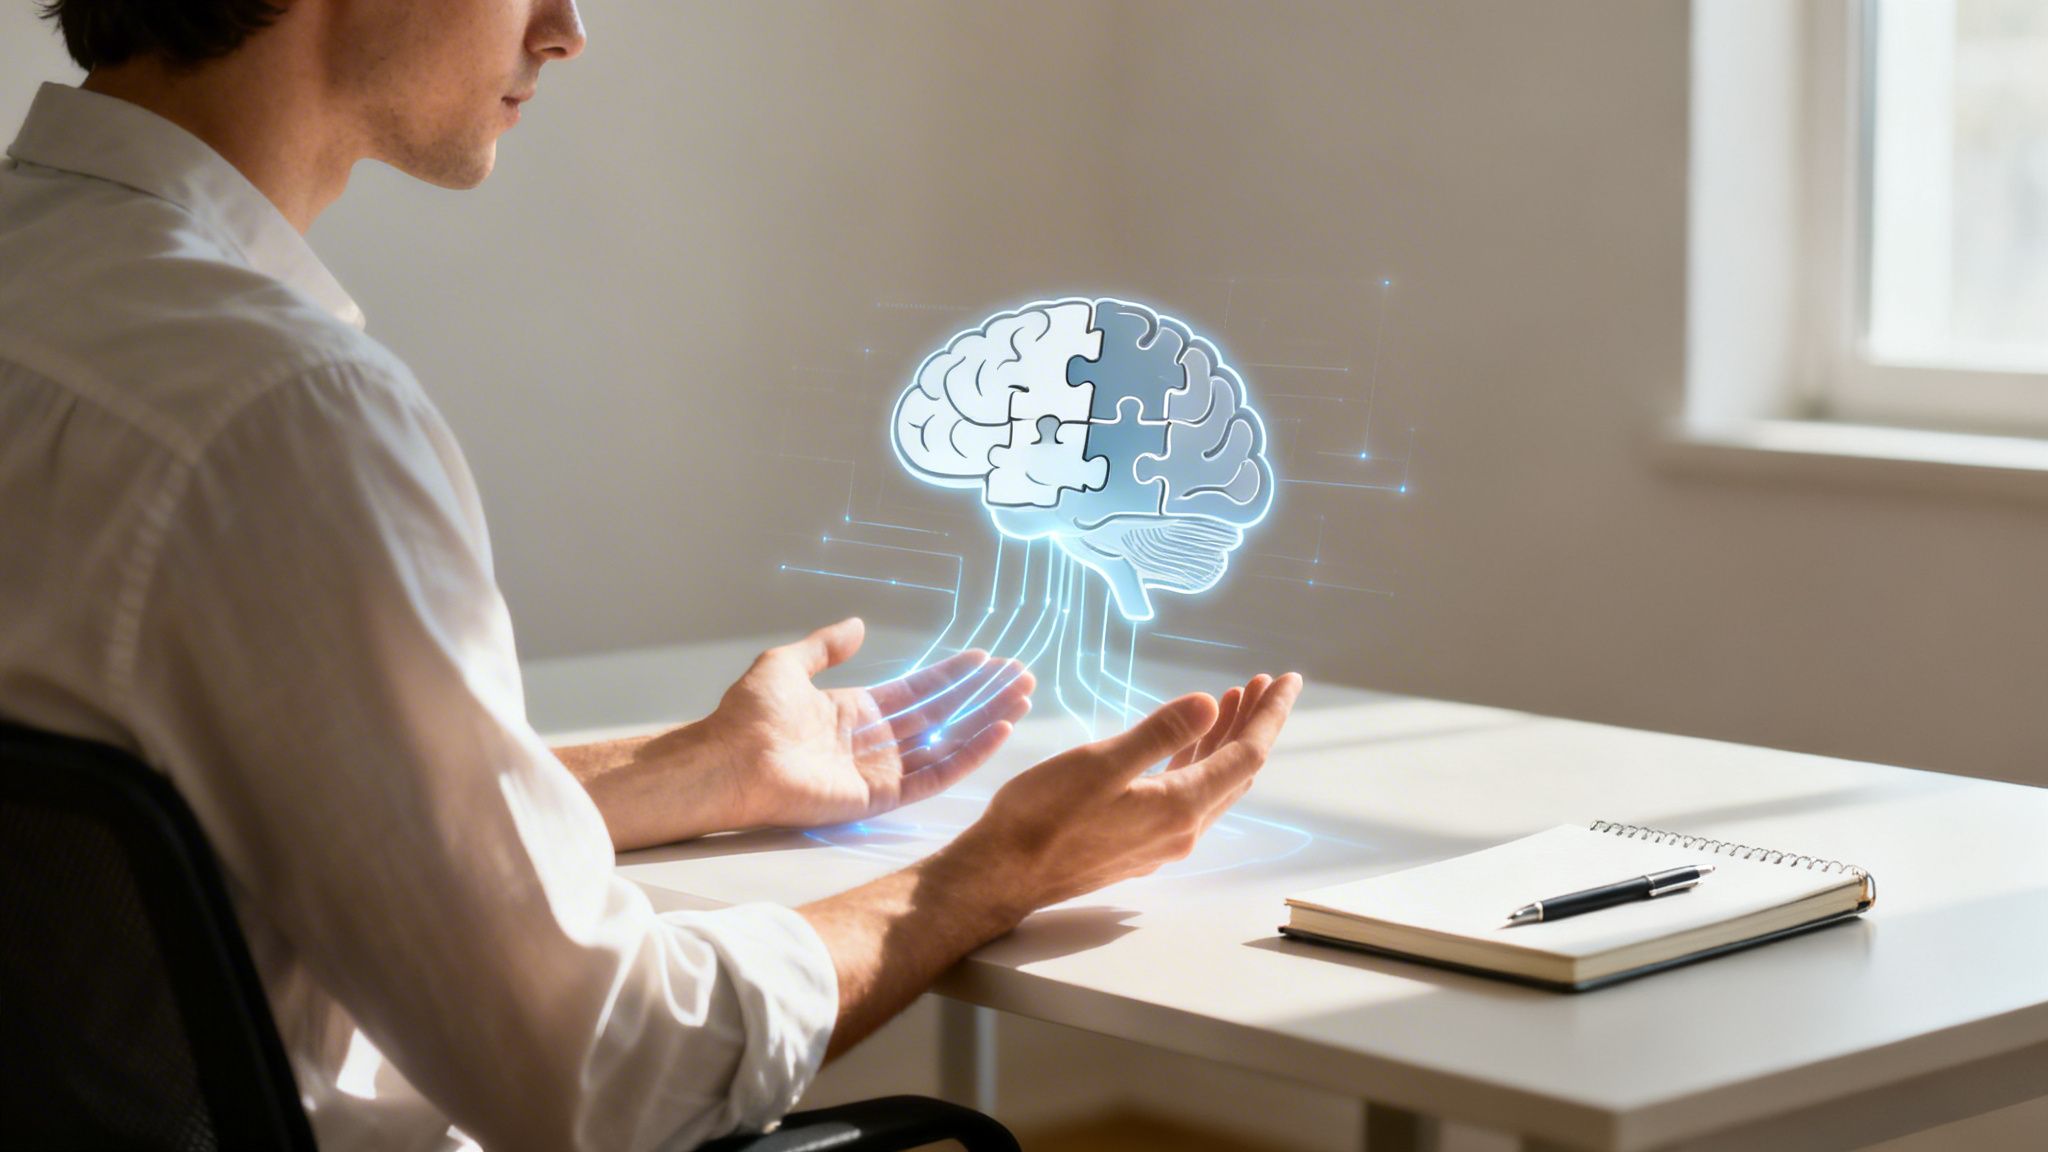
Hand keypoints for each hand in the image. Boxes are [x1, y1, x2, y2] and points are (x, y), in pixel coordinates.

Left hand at [690, 618, 1033, 830]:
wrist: (730, 760)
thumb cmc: (748, 716)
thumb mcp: (786, 664)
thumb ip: (824, 646)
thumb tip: (857, 626)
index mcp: (854, 712)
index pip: (916, 692)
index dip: (951, 676)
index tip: (984, 659)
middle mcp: (873, 741)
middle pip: (941, 716)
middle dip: (980, 696)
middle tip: (1019, 676)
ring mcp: (880, 770)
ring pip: (947, 743)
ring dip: (985, 721)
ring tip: (1021, 699)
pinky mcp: (881, 797)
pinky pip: (934, 775)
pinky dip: (968, 755)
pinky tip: (997, 731)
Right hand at [947, 671, 1302, 916]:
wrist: (1002, 874)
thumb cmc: (1041, 816)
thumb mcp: (1100, 762)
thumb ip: (1160, 733)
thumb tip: (1211, 704)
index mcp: (1180, 807)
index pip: (1246, 755)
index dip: (1270, 714)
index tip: (1288, 679)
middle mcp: (1182, 830)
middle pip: (1236, 770)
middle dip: (1252, 723)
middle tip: (1261, 682)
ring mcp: (1162, 841)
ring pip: (1211, 784)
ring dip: (1223, 742)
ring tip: (1227, 701)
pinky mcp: (1141, 844)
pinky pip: (1188, 797)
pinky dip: (1197, 762)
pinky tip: (1186, 745)